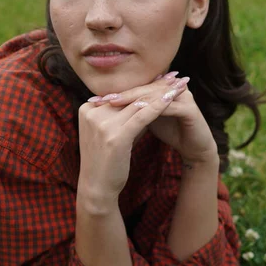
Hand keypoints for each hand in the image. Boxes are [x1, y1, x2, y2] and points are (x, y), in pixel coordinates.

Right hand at [77, 75, 188, 202]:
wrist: (97, 187)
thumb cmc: (106, 161)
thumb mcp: (111, 133)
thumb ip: (124, 116)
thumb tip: (146, 101)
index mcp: (87, 108)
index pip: (122, 94)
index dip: (144, 85)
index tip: (163, 77)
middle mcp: (92, 112)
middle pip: (130, 96)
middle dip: (155, 86)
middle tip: (175, 77)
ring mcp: (102, 123)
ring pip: (138, 103)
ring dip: (161, 94)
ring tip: (178, 86)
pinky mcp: (116, 136)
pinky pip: (142, 116)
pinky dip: (159, 107)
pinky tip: (172, 99)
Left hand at [96, 76, 217, 164]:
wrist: (194, 149)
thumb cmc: (169, 132)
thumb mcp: (146, 120)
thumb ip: (132, 111)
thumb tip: (104, 107)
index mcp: (161, 88)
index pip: (136, 87)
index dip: (116, 93)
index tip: (94, 101)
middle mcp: (172, 87)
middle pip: (143, 88)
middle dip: (121, 94)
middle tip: (101, 99)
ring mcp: (183, 95)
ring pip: (153, 95)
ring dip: (133, 99)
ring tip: (114, 103)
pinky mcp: (190, 108)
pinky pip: (168, 106)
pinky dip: (151, 110)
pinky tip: (136, 115)